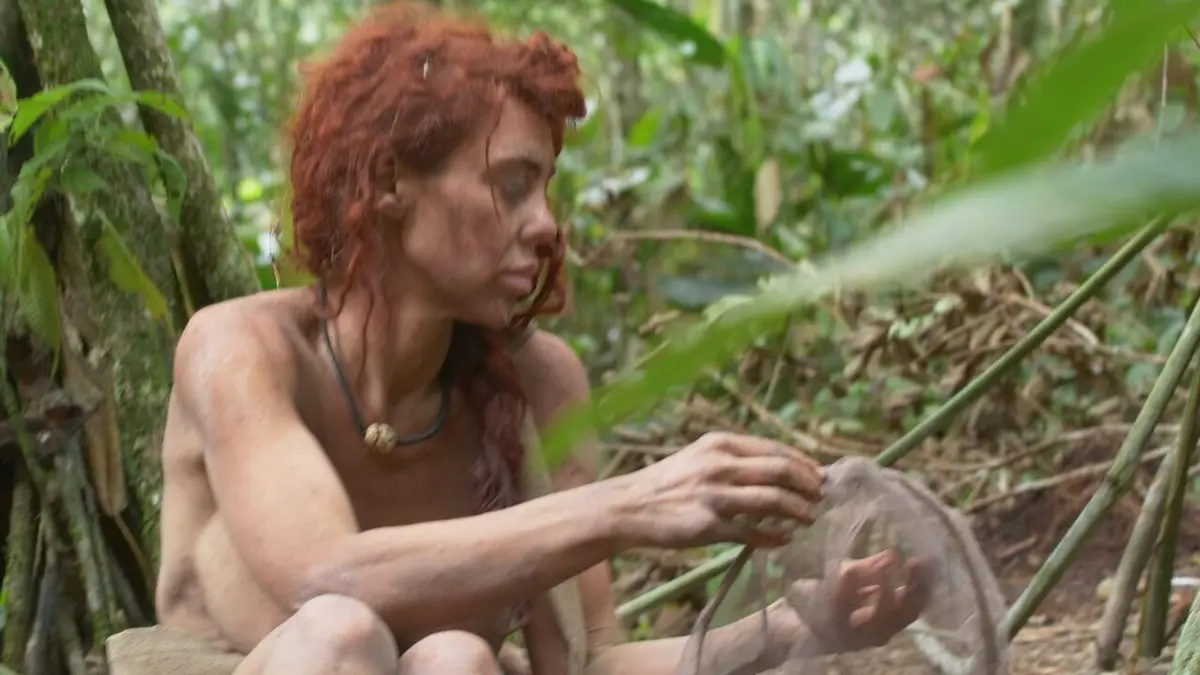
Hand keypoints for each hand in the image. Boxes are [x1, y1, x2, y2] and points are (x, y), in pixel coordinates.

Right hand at [609, 432, 823, 549]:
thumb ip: (736, 459)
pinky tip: (784, 539)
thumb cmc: (668, 482)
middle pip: (781, 471)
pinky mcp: (708, 526)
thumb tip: (780, 468)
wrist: (629, 506)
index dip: (803, 463)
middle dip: (808, 485)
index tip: (818, 475)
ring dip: (799, 511)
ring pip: (773, 501)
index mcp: (720, 444)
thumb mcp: (700, 456)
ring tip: (810, 518)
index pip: (775, 449)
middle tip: (821, 498)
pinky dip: (774, 537)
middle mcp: (720, 465)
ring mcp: (715, 496)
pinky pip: (752, 533)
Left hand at [776, 549, 933, 655]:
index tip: (932, 559)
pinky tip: (849, 571)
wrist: (792, 620)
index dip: (927, 583)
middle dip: (914, 589)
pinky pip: (843, 612)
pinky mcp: (834, 633)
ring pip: (879, 619)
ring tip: (883, 567)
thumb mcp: (853, 575)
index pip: (916, 602)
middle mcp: (879, 632)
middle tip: (916, 562)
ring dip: (883, 591)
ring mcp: (858, 636)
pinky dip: (847, 591)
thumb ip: (872, 568)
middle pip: (906, 614)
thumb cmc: (826, 596)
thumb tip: (893, 555)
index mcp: (888, 617)